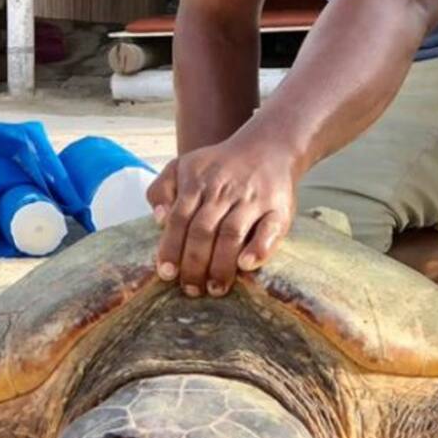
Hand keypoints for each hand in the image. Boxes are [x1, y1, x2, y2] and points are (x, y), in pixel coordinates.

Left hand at [148, 131, 298, 297]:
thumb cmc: (220, 166)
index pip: (180, 218)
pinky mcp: (278, 209)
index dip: (171, 247)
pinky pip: (270, 230)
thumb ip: (162, 189)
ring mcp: (252, 200)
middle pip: (203, 230)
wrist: (269, 147)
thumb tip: (158, 218)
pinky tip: (246, 265)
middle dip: (194, 263)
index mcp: (198, 183)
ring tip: (215, 288)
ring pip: (232, 233)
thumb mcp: (184, 166)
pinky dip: (258, 248)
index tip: (166, 273)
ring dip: (221, 264)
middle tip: (190, 290)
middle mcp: (224, 191)